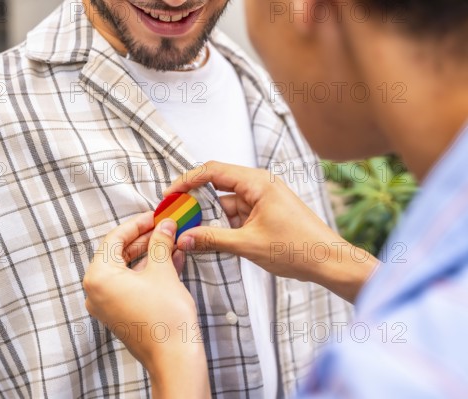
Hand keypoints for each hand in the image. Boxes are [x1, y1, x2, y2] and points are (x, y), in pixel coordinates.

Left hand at [84, 212, 210, 397]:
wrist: (174, 357)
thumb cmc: (165, 317)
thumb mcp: (163, 271)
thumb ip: (160, 243)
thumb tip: (164, 226)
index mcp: (98, 276)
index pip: (114, 238)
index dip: (137, 224)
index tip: (155, 215)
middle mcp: (96, 290)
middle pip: (119, 253)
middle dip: (144, 239)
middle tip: (165, 227)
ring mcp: (106, 304)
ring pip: (127, 269)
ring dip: (149, 254)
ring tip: (171, 241)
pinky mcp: (120, 313)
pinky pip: (131, 284)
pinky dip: (148, 272)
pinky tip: (171, 260)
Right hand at [166, 161, 378, 302]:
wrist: (329, 262)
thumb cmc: (297, 249)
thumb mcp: (248, 245)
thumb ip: (212, 239)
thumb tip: (184, 238)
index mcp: (257, 183)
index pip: (212, 171)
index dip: (187, 180)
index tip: (169, 194)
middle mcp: (260, 185)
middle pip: (218, 186)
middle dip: (195, 201)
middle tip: (175, 214)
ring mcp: (263, 198)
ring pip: (226, 203)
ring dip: (210, 217)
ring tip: (189, 232)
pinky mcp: (266, 212)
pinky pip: (237, 213)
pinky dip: (224, 224)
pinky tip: (211, 238)